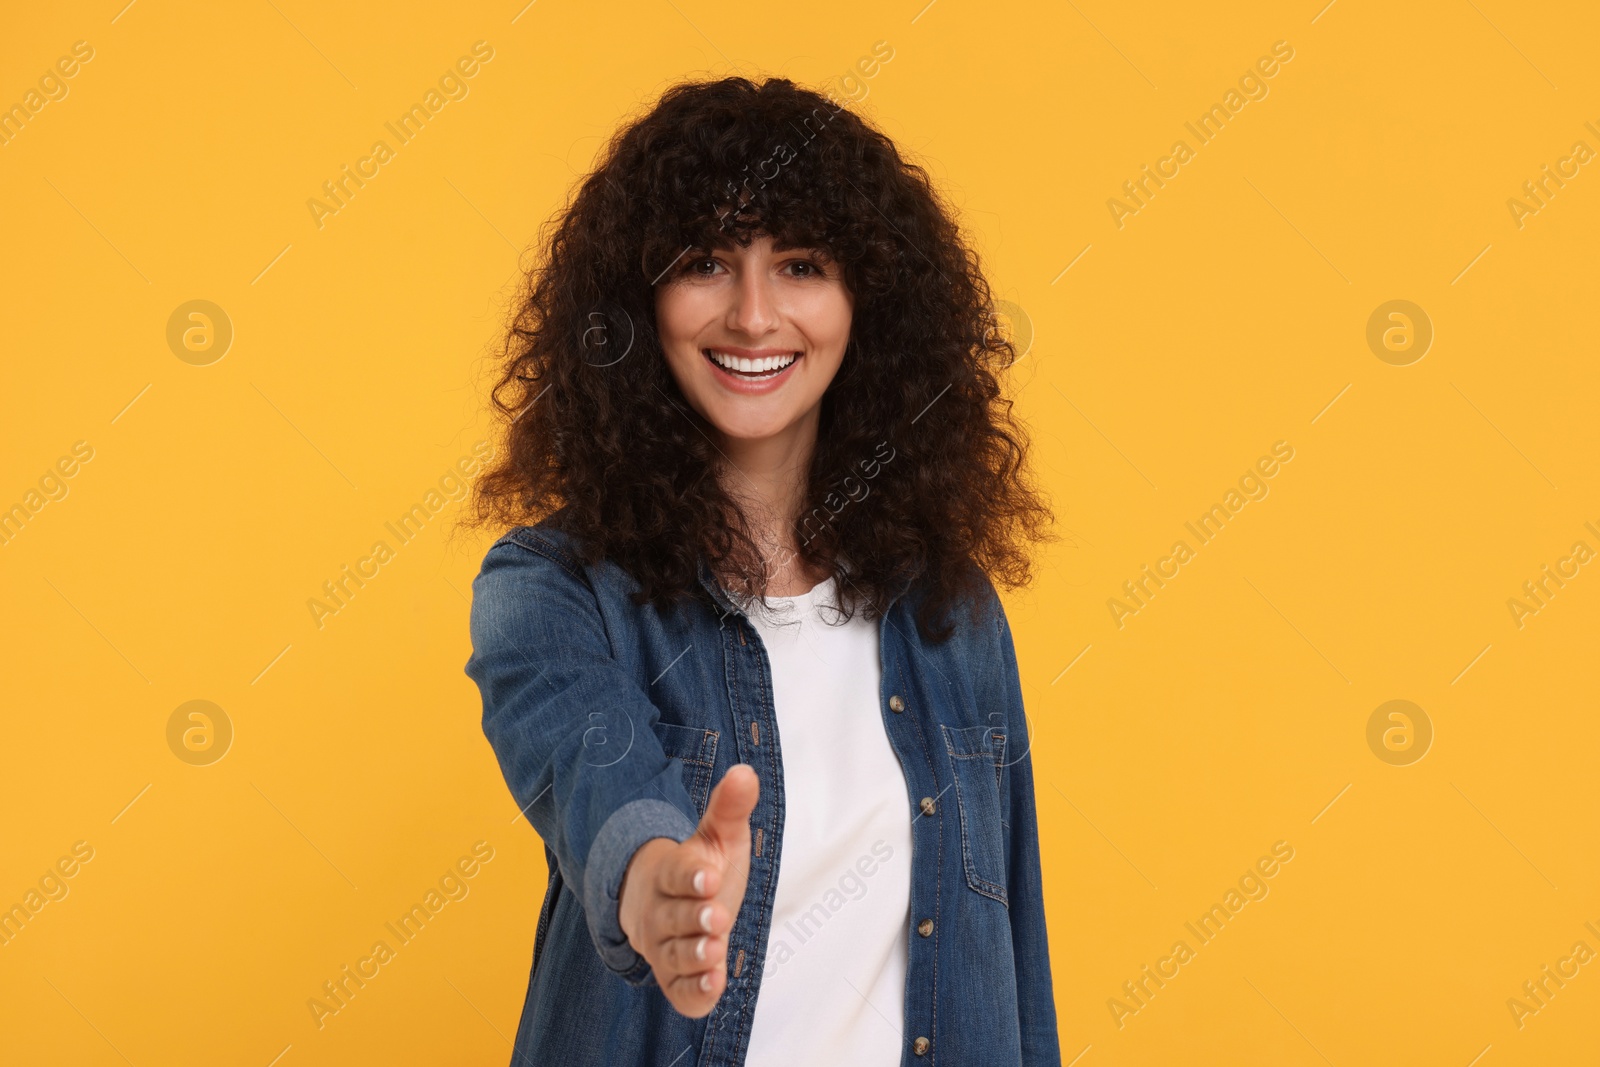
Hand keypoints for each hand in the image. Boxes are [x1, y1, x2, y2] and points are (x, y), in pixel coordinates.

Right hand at [617, 763, 759, 1016]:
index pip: (675, 873)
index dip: (691, 876)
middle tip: (716, 917)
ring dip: (694, 956)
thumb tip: (747, 772)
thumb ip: (730, 808)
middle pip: (672, 917)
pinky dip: (695, 991)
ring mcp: (664, 948)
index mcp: (669, 871)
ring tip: (715, 952)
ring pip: (673, 955)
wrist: (664, 904)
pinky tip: (715, 985)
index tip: (709, 875)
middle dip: (694, 918)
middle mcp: (660, 912)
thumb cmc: (699, 868)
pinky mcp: (674, 980)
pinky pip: (679, 990)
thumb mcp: (717, 836)